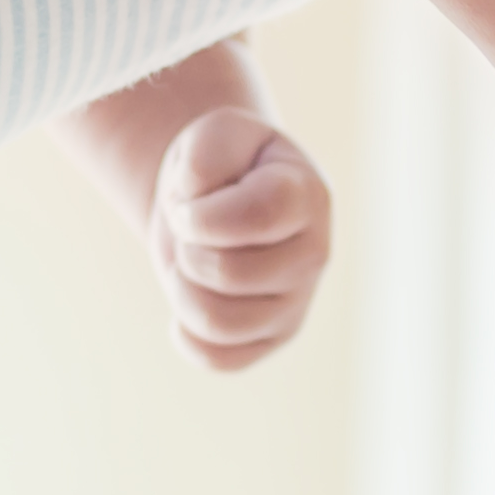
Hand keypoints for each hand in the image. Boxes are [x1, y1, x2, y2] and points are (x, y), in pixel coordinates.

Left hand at [143, 107, 332, 371]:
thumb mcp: (212, 135)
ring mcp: (296, 304)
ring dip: (180, 289)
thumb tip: (193, 209)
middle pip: (229, 274)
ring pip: (218, 322)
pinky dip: (185, 331)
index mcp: (307, 196)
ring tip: (189, 263)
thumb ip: (205, 156)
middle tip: (190, 232)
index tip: (187, 202)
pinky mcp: (271, 340)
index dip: (203, 215)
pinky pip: (216, 358)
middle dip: (186, 249)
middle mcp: (314, 255)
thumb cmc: (222, 166)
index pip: (257, 216)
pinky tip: (193, 297)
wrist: (220, 199)